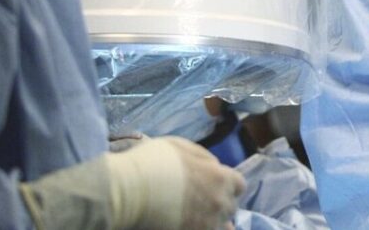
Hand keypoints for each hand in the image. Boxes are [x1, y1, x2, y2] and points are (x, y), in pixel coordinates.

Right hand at [107, 135, 245, 229]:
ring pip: (220, 227)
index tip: (215, 186)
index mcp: (221, 178)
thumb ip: (205, 159)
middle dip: (219, 205)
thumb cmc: (154, 162)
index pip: (239, 186)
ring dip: (211, 222)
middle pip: (230, 208)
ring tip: (196, 218)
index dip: (227, 186)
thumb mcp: (184, 147)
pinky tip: (186, 225)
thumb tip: (214, 167)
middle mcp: (219, 204)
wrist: (129, 189)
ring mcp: (207, 224)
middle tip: (202, 203)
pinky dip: (198, 228)